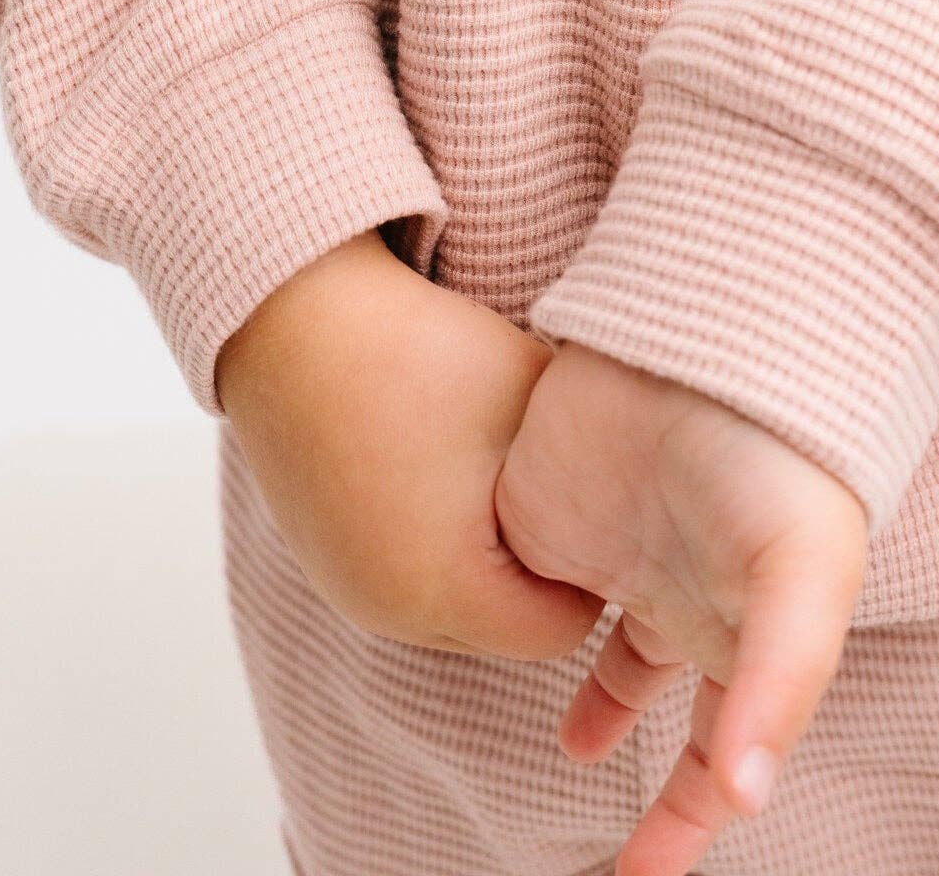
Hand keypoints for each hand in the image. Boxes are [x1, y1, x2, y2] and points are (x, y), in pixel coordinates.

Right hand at [216, 228, 606, 658]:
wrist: (290, 310)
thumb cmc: (418, 351)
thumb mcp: (532, 400)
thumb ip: (596, 459)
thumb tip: (647, 487)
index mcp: (444, 590)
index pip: (562, 627)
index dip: (595, 566)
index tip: (602, 498)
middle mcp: (389, 610)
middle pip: (507, 624)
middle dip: (543, 565)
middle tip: (560, 480)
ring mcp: (347, 585)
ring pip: (457, 599)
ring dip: (489, 548)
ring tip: (496, 462)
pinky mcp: (324, 553)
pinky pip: (407, 570)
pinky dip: (440, 531)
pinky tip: (447, 459)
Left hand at [492, 338, 869, 873]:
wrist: (702, 331)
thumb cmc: (779, 454)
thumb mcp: (803, 573)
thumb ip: (778, 688)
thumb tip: (744, 801)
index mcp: (757, 631)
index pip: (727, 754)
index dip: (690, 824)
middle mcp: (700, 603)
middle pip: (681, 723)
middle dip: (658, 797)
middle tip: (615, 864)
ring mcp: (632, 560)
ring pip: (619, 661)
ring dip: (600, 712)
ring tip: (573, 752)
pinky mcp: (566, 515)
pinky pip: (547, 593)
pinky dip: (536, 636)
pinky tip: (520, 657)